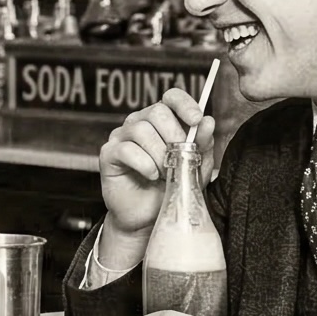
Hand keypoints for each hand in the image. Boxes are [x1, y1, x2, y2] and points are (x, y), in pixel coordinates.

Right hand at [97, 91, 213, 270]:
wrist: (149, 218)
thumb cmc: (171, 189)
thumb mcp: (195, 167)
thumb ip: (202, 145)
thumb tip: (208, 121)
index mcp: (162, 122)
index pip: (171, 97)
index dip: (184, 104)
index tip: (196, 119)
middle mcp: (139, 123)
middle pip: (156, 112)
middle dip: (174, 136)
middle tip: (180, 159)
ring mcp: (121, 137)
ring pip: (141, 130)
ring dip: (159, 154)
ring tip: (166, 174)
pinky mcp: (108, 154)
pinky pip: (127, 149)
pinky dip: (144, 163)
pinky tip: (152, 176)